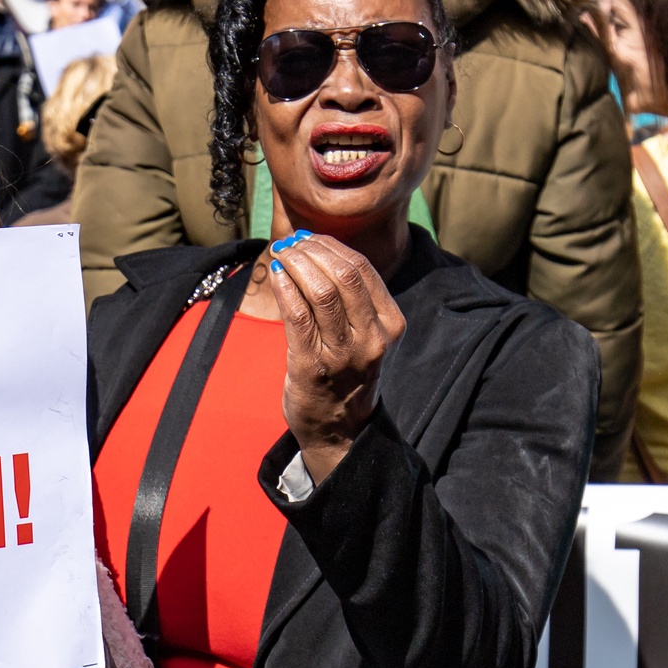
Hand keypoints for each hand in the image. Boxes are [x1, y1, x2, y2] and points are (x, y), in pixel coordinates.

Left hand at [264, 233, 404, 482]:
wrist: (339, 429)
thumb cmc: (347, 372)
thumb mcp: (365, 334)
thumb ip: (352, 297)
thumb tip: (317, 247)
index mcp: (389, 324)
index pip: (362, 269)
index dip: (331, 246)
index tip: (310, 238)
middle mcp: (371, 337)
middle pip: (344, 275)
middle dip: (313, 251)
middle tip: (293, 243)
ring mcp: (342, 353)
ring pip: (320, 291)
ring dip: (297, 264)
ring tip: (283, 255)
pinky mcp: (311, 365)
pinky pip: (297, 315)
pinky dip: (284, 288)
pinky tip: (277, 275)